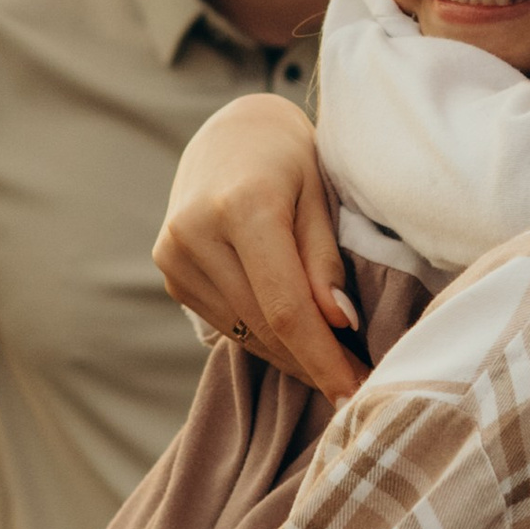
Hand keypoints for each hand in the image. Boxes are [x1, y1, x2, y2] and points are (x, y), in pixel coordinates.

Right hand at [154, 98, 367, 404]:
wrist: (231, 134)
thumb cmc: (289, 159)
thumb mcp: (320, 195)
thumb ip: (325, 260)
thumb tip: (338, 324)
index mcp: (241, 207)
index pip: (286, 307)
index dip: (323, 358)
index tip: (357, 394)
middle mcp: (196, 234)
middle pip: (263, 326)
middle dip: (314, 364)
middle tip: (358, 390)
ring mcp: (175, 256)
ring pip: (243, 332)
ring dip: (291, 357)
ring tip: (334, 367)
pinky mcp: (171, 272)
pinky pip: (226, 323)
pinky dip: (264, 338)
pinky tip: (296, 343)